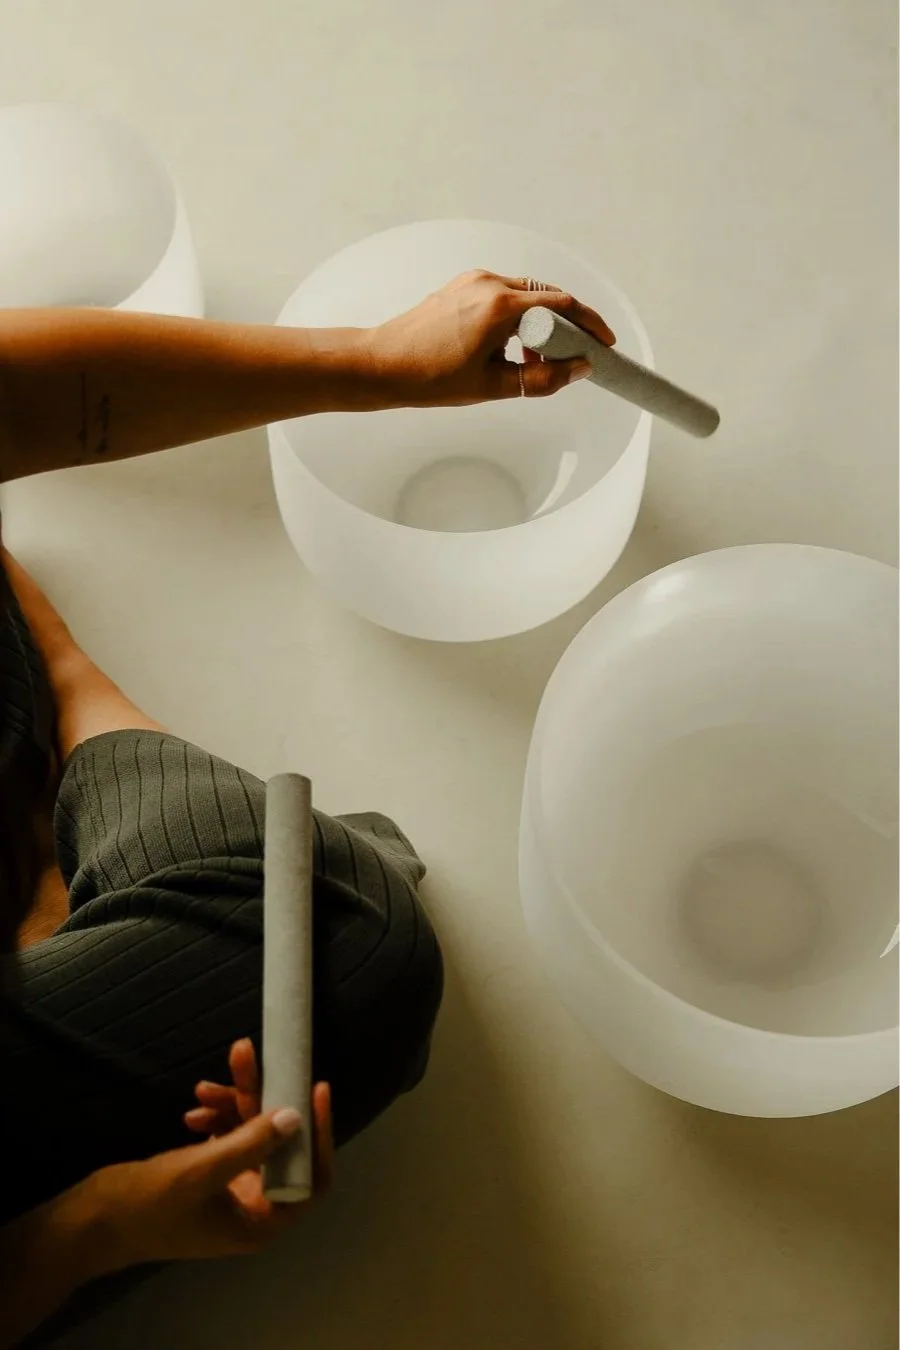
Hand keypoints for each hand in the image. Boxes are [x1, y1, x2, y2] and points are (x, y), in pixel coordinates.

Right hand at [84, 1040, 331, 1267]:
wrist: (91, 1222)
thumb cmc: (147, 1206)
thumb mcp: (201, 1171)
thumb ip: (251, 1144)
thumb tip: (296, 1116)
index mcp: (260, 1222)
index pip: (311, 1178)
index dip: (319, 1135)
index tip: (314, 1088)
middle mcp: (253, 1207)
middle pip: (278, 1145)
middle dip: (261, 1100)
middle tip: (246, 1057)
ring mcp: (231, 1190)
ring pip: (250, 1134)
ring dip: (232, 1103)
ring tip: (205, 1085)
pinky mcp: (210, 1175)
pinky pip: (227, 1136)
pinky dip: (216, 1117)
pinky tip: (195, 1105)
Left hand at [365, 269, 614, 407]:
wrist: (382, 365)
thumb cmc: (429, 376)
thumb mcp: (494, 385)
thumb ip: (543, 378)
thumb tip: (578, 370)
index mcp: (500, 305)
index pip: (564, 306)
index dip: (590, 325)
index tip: (603, 344)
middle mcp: (489, 283)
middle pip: (548, 296)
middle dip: (569, 325)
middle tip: (578, 354)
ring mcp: (474, 281)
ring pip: (527, 295)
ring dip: (542, 323)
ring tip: (538, 360)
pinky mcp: (463, 286)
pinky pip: (505, 296)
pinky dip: (519, 317)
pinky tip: (514, 347)